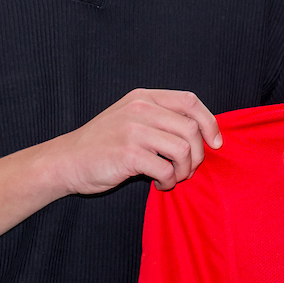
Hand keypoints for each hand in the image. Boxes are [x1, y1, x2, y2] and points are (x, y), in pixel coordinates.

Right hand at [50, 88, 222, 193]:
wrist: (67, 161)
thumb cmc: (103, 144)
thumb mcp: (130, 118)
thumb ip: (160, 118)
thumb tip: (201, 133)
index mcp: (143, 97)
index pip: (190, 101)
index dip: (210, 123)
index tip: (216, 143)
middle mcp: (140, 109)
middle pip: (191, 128)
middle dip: (198, 155)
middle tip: (188, 170)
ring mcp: (133, 130)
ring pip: (182, 149)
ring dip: (185, 170)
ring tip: (173, 178)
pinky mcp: (127, 154)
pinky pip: (165, 169)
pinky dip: (168, 182)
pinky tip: (159, 185)